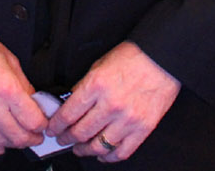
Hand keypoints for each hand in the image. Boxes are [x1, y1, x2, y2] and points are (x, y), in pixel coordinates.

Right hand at [0, 7, 46, 153]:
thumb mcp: (8, 58)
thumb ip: (23, 83)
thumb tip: (32, 101)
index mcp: (6, 87)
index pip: (33, 120)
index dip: (43, 125)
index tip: (43, 123)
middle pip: (19, 136)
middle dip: (32, 138)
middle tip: (36, 135)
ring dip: (13, 143)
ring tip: (19, 137)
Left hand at [48, 42, 179, 161]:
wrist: (163, 58)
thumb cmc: (133, 57)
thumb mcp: (100, 64)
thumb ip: (85, 86)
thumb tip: (71, 105)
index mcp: (96, 85)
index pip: (68, 114)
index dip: (56, 125)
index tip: (52, 129)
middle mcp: (110, 105)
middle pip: (80, 132)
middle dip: (66, 139)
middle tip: (63, 139)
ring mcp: (127, 119)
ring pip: (98, 146)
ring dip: (84, 150)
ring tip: (79, 148)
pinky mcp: (143, 128)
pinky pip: (121, 152)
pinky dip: (108, 157)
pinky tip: (102, 154)